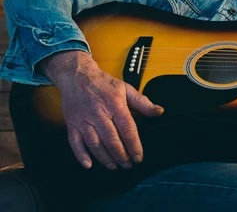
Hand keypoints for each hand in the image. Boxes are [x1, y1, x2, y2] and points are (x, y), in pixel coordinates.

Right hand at [40, 51, 163, 169]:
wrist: (76, 75)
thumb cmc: (103, 83)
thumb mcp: (126, 88)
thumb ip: (142, 102)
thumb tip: (159, 112)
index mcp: (115, 105)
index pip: (127, 129)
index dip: (134, 145)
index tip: (138, 157)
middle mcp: (99, 114)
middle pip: (111, 140)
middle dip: (121, 155)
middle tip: (128, 165)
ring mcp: (84, 120)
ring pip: (95, 144)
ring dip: (105, 158)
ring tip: (114, 166)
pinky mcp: (72, 124)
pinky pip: (75, 143)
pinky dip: (81, 155)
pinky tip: (89, 164)